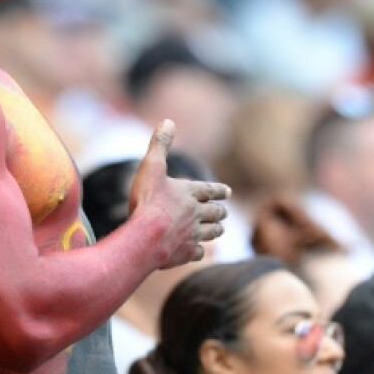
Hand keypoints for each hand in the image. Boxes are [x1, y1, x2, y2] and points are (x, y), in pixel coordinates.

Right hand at [129, 119, 229, 268]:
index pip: (210, 190)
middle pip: (215, 212)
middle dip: (220, 211)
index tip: (228, 192)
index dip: (219, 190)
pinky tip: (198, 251)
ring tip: (219, 229)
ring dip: (216, 230)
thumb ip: (160, 144)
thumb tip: (168, 121)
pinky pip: (199, 252)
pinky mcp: (186, 252)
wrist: (146, 236)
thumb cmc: (148, 200)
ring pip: (212, 232)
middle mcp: (196, 213)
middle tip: (224, 212)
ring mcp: (193, 234)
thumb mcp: (151, 166)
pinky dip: (199, 251)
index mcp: (190, 192)